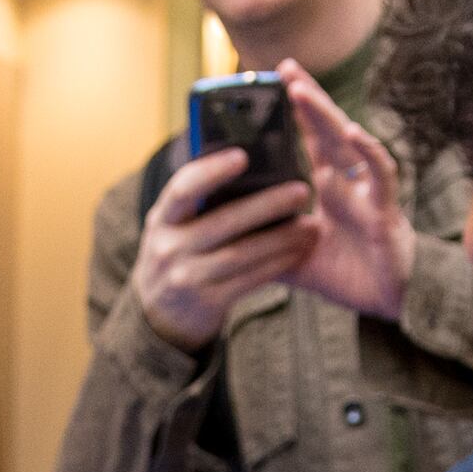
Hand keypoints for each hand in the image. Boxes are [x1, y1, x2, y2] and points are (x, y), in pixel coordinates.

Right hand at [132, 147, 320, 350]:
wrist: (161, 314)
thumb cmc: (179, 253)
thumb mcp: (175, 225)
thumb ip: (198, 199)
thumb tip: (245, 161)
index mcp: (163, 217)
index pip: (183, 188)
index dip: (211, 171)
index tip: (243, 157)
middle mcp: (169, 246)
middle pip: (224, 221)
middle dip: (267, 205)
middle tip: (302, 191)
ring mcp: (186, 277)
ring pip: (242, 254)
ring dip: (281, 239)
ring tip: (312, 226)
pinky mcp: (207, 302)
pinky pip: (249, 280)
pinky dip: (277, 264)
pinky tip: (298, 252)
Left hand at [277, 61, 415, 321]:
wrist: (386, 302)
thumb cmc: (348, 274)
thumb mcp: (293, 257)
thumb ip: (264, 244)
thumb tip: (223, 239)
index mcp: (329, 186)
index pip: (309, 139)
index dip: (295, 111)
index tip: (272, 82)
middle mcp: (348, 181)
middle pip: (326, 130)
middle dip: (307, 97)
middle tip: (284, 67)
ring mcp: (367, 190)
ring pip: (347, 143)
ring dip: (325, 115)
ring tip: (301, 91)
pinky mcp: (385, 209)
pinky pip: (380, 175)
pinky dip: (368, 152)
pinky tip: (353, 132)